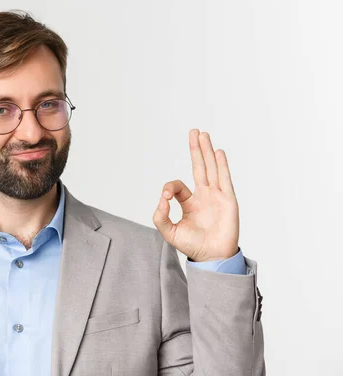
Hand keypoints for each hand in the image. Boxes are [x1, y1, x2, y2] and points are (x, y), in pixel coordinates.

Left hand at [152, 129, 238, 261]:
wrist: (212, 258)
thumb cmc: (192, 246)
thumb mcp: (169, 232)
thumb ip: (160, 216)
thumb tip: (161, 200)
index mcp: (190, 203)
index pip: (178, 186)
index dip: (169, 188)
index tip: (165, 197)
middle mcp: (204, 196)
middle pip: (199, 167)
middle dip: (196, 150)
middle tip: (194, 132)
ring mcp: (217, 196)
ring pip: (211, 168)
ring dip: (207, 151)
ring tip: (203, 134)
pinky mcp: (228, 200)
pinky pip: (224, 179)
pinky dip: (221, 165)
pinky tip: (218, 152)